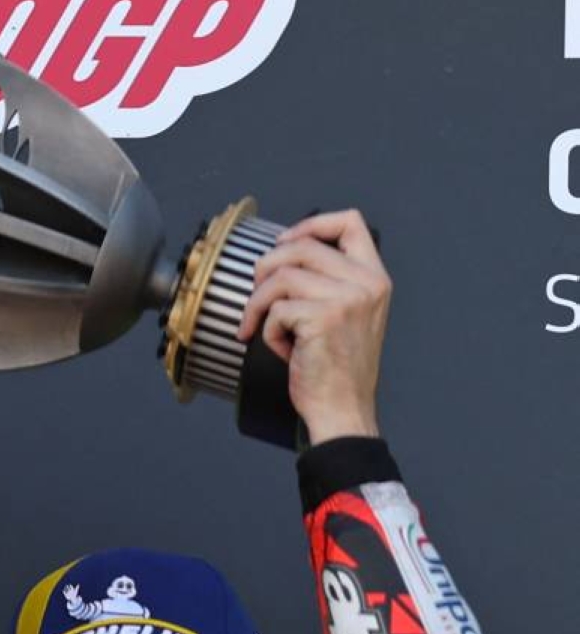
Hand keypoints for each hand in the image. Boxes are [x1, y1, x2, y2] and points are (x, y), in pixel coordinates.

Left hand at [237, 208, 390, 444]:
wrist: (343, 411)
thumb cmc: (338, 370)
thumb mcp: (350, 316)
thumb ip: (332, 282)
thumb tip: (285, 254)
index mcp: (375, 278)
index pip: (350, 222)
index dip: (311, 223)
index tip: (285, 242)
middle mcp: (366, 284)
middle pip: (302, 245)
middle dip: (267, 267)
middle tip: (257, 295)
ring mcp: (346, 300)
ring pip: (281, 276)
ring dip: (259, 303)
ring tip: (260, 327)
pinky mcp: (323, 319)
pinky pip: (276, 310)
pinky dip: (267, 331)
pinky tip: (282, 350)